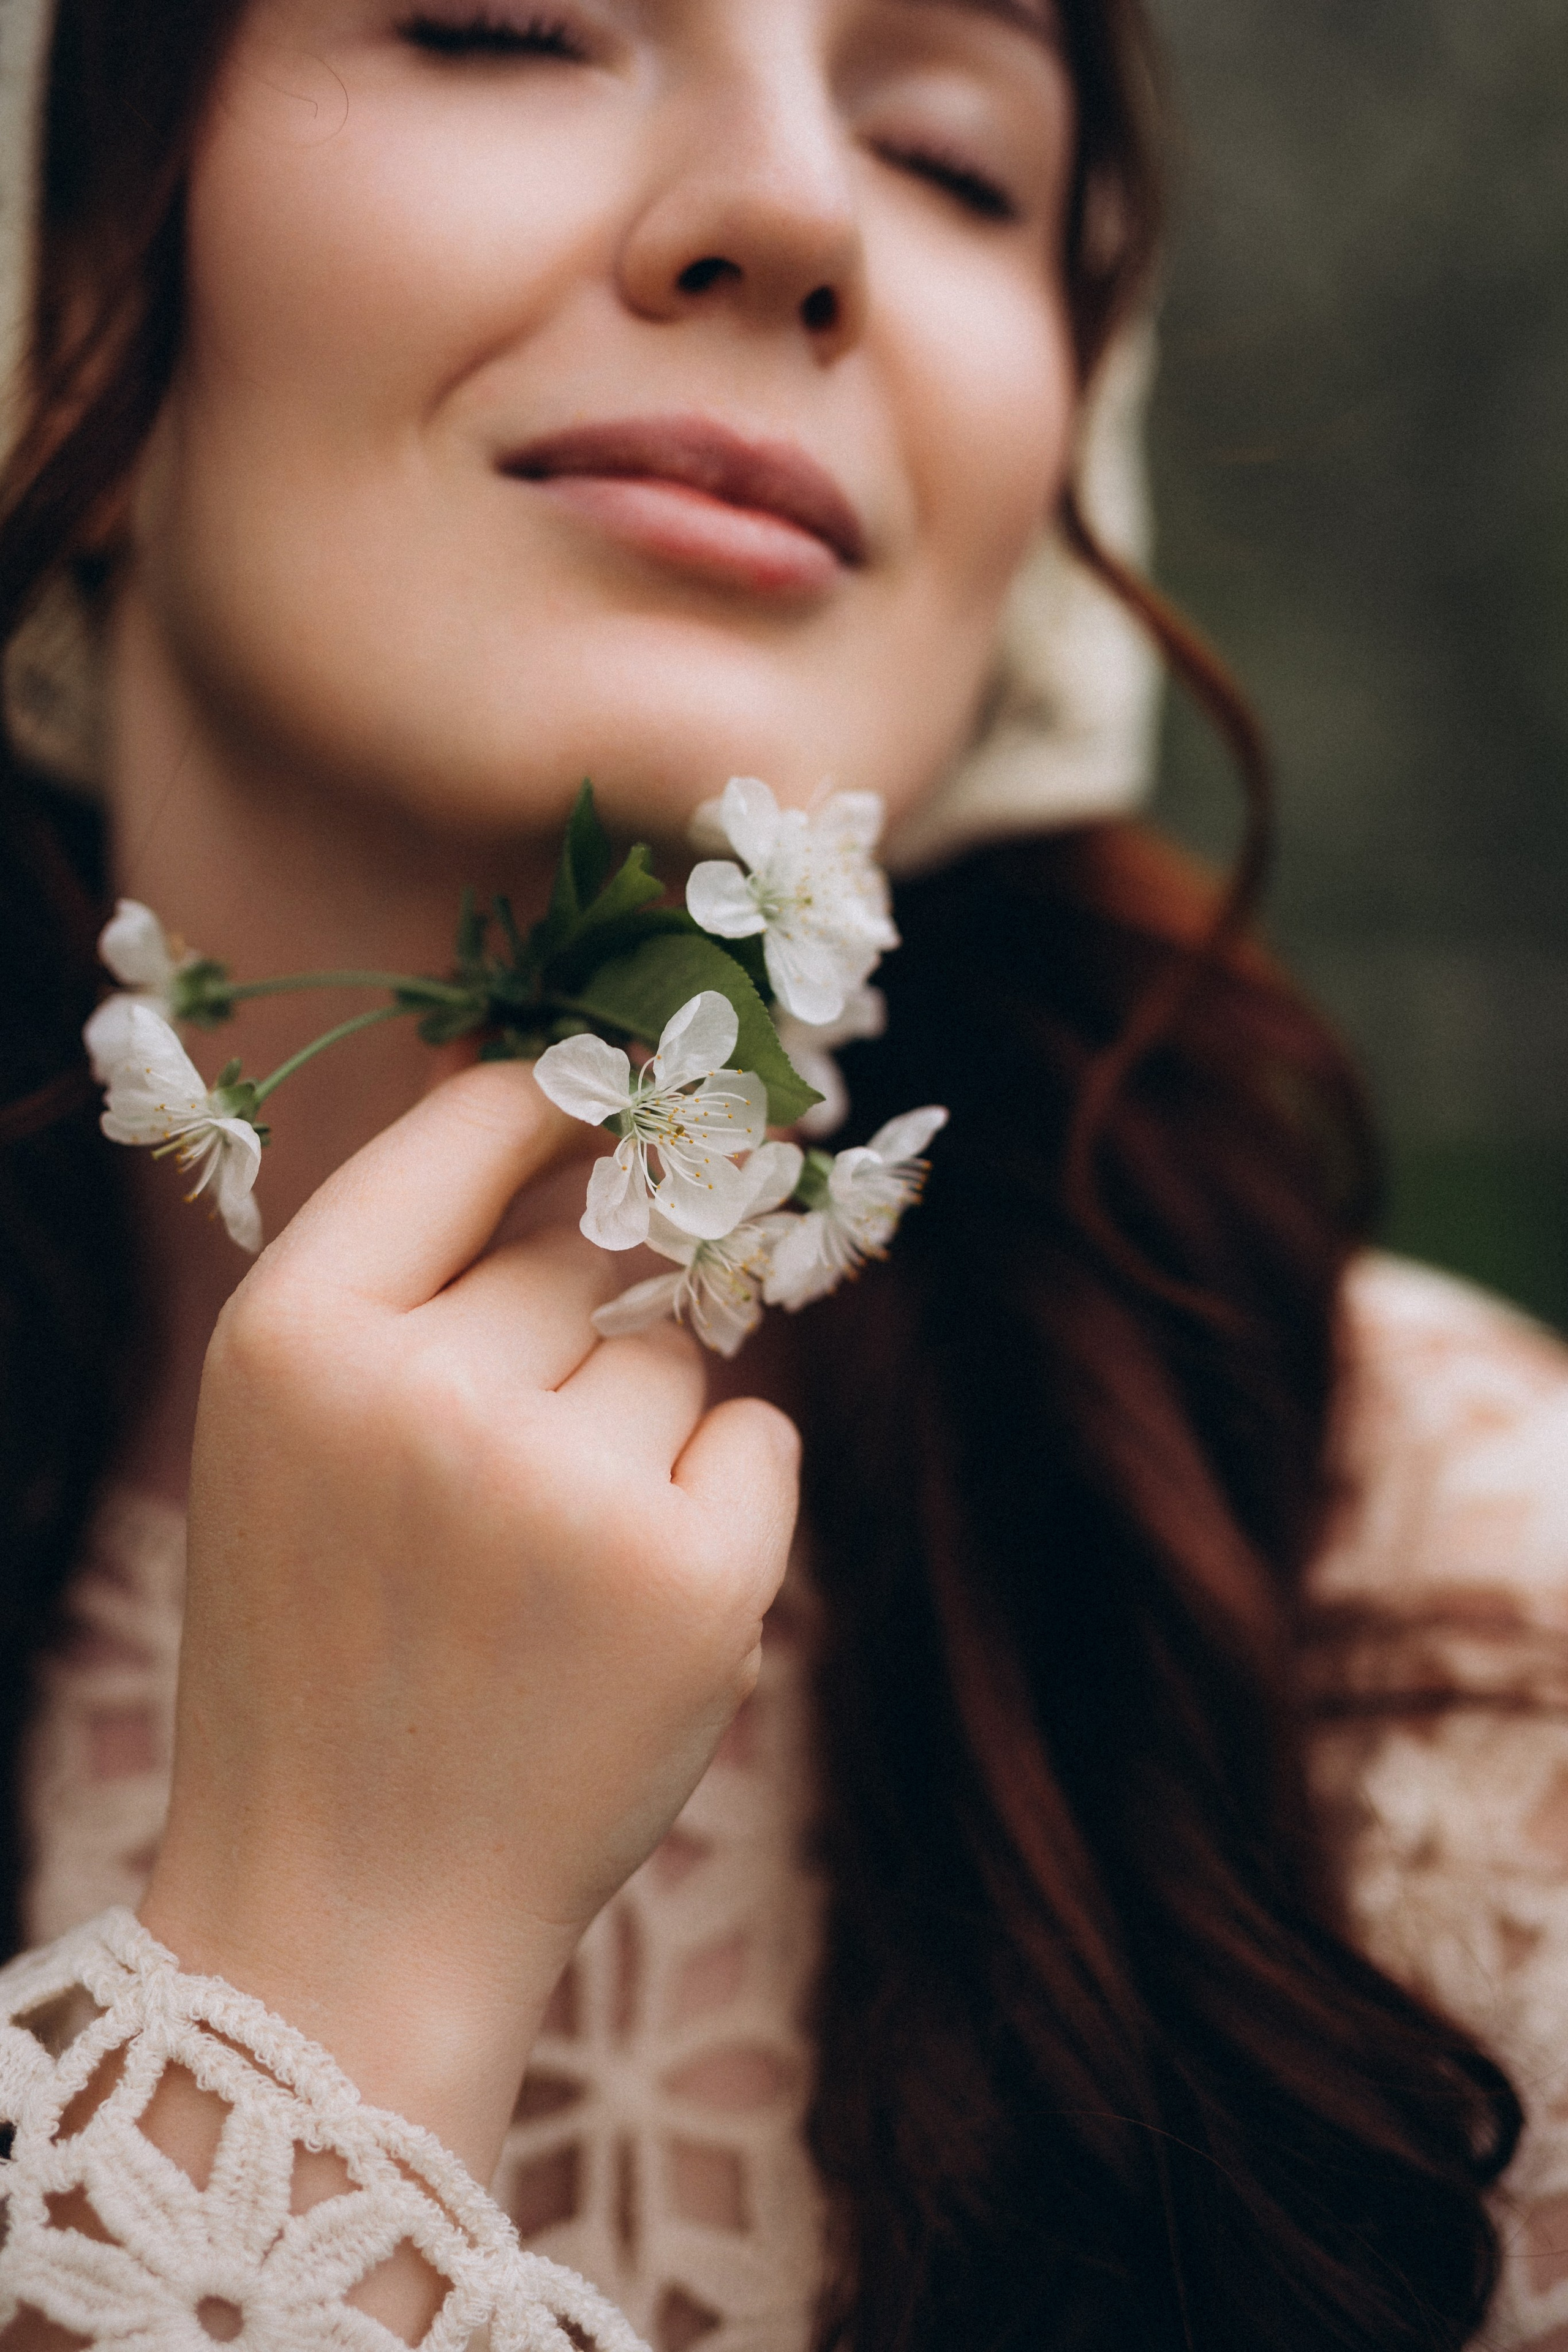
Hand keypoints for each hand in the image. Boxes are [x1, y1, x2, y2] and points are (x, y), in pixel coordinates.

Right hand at [139, 1061, 800, 2183]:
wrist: (352, 1912)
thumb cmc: (325, 1655)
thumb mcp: (295, 1440)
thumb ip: (409, 1280)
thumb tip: (568, 1124)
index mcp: (294, 1339)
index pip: (464, 1132)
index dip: (551, 1103)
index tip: (607, 1092)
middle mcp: (425, 1394)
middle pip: (587, 1252)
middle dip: (577, 1331)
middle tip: (510, 1480)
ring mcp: (565, 1488)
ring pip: (677, 1348)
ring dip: (642, 1428)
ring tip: (548, 1568)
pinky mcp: (694, 1577)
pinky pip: (756, 1437)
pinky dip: (720, 1499)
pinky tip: (629, 1602)